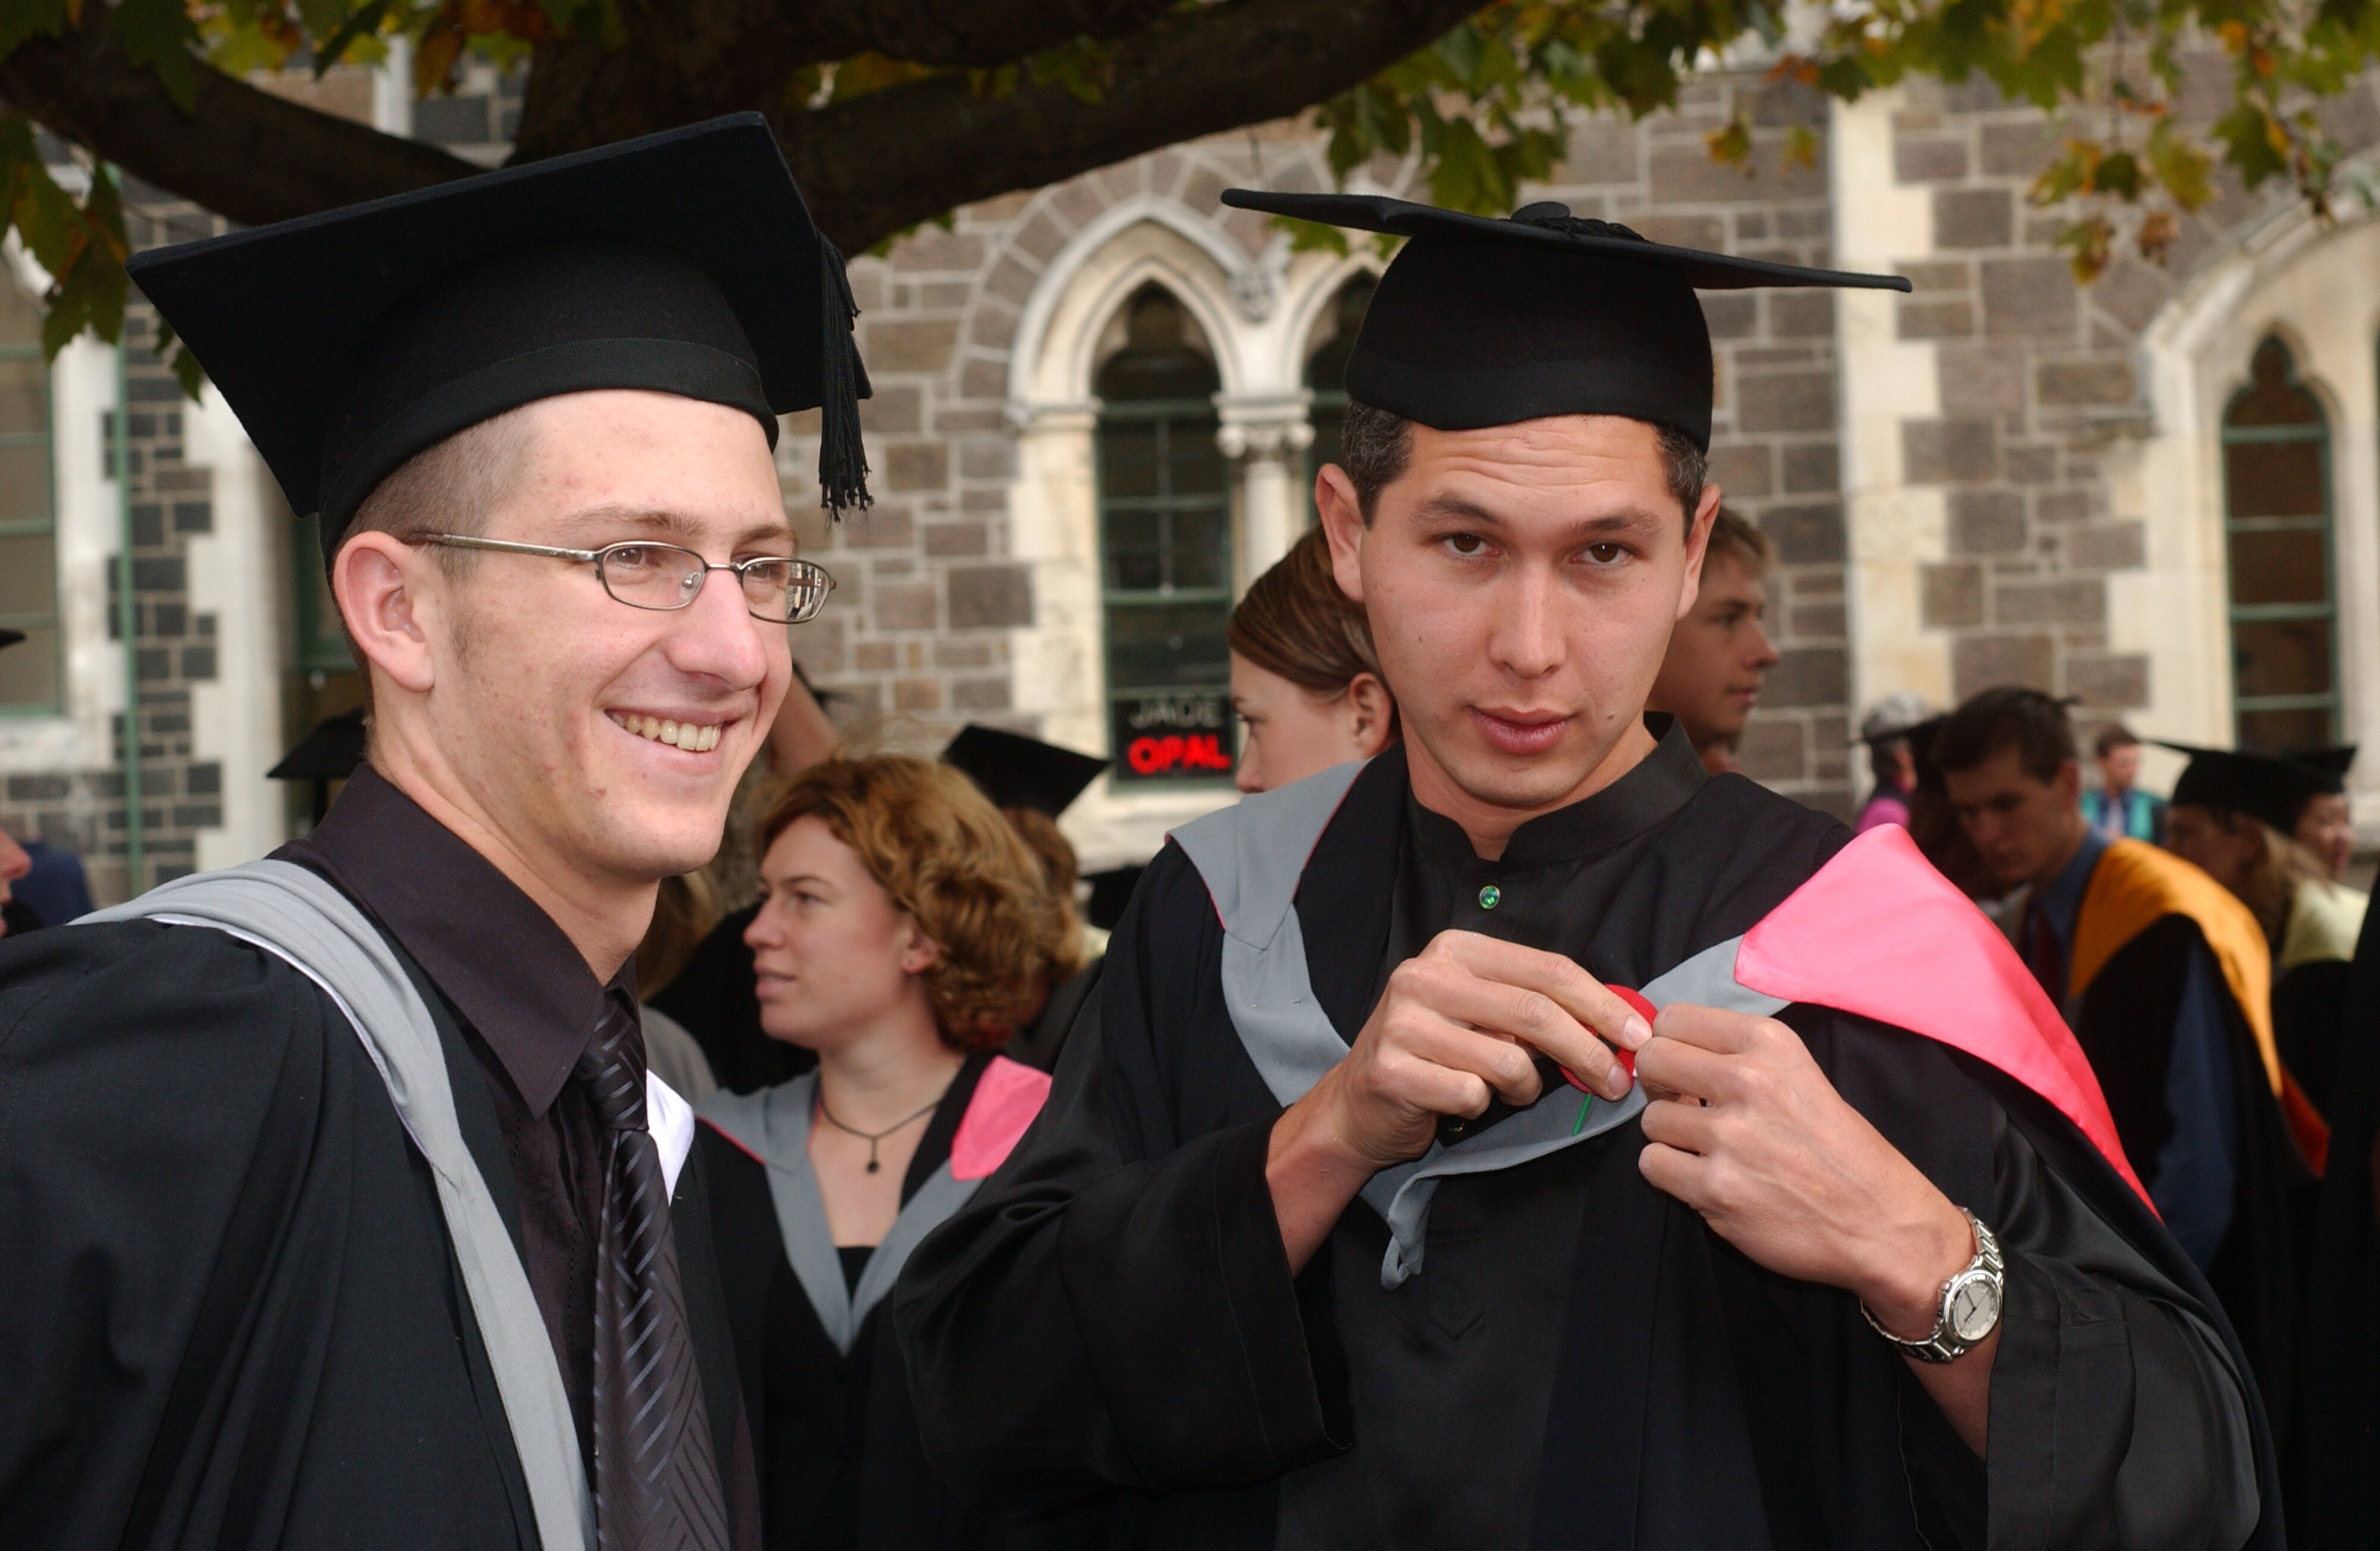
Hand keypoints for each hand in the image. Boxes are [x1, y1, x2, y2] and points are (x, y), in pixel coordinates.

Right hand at [1266, 931, 1646, 1269]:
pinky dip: (1482, 1106)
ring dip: (1525, 1088)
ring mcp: (1403, 1021)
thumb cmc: (1438, 1054)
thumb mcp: (1485, 1014)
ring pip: (1508, 1061)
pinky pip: (1472, 1094)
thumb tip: (1619, 1023)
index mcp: (1455, 949)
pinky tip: (1463, 1101)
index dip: (1601, 1003)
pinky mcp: (1392, 1068)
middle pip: (1535, 1013)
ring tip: (1508, 1091)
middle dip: (1588, 1052)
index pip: (1547, 969)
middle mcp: (1425, 975)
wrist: (1358, 1102)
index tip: (1638, 1036)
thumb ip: (1537, 1007)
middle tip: (1615, 1084)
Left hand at [1633, 1004, 1974, 1336]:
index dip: (1669, 1045)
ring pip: (1651, 1119)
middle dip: (1659, 1084)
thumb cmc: (1841, 1149)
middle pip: (1653, 1060)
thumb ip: (1738, 1058)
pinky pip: (1653, 1165)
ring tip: (1707, 1151)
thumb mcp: (1800, 1075)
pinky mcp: (1716, 1189)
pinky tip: (1703, 1178)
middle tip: (1682, 1106)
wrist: (1881, 1223)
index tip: (1683, 1069)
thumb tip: (1668, 1055)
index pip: (1674, 1020)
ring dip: (1671, 1137)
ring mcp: (1729, 1137)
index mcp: (1769, 1044)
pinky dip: (1670, 1174)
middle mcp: (1747, 1081)